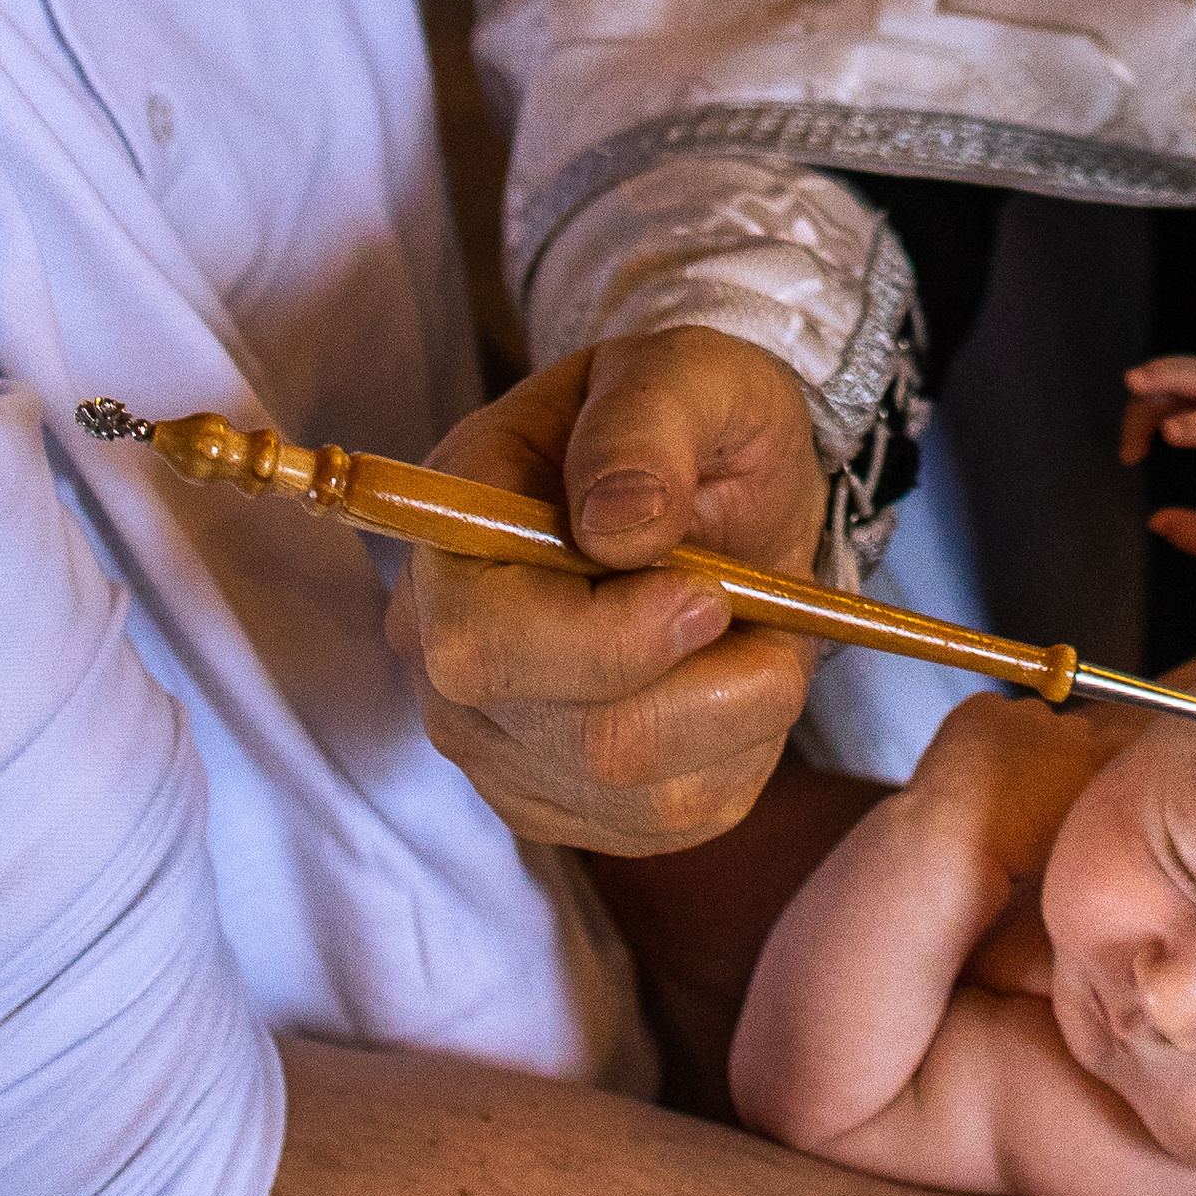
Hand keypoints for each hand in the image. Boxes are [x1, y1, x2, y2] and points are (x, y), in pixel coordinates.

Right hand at [386, 329, 827, 852]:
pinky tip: (728, 678)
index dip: (606, 640)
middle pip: (574, 739)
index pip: (481, 646)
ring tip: (748, 627)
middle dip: (705, 683)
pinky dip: (741, 751)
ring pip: (642, 795)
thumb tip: (620, 524)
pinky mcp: (565, 803)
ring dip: (740, 712)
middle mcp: (447, 659)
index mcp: (449, 540)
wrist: (712, 482)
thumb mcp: (686, 373)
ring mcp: (500, 744)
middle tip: (747, 602)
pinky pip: (675, 822)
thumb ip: (647, 426)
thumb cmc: (686, 420)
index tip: (707, 591)